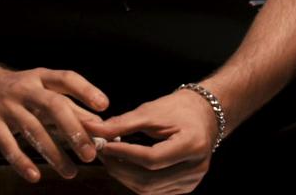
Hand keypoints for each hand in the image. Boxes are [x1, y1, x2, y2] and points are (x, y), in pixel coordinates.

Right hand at [0, 66, 109, 182]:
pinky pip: (7, 144)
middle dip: (74, 130)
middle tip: (90, 153)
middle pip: (54, 106)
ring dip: (54, 153)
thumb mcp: (42, 91)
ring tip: (70, 172)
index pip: (66, 79)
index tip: (104, 106)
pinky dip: (21, 161)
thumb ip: (70, 106)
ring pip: (33, 129)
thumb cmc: (18, 90)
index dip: (86, 90)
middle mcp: (25, 89)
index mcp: (41, 77)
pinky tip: (35, 175)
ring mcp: (7, 105)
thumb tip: (100, 125)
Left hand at [93, 87, 220, 193]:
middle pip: (148, 179)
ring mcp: (191, 182)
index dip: (125, 154)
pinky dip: (135, 180)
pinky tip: (125, 165)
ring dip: (124, 176)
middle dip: (119, 167)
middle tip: (102, 152)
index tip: (104, 145)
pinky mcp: (185, 188)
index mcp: (192, 145)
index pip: (152, 158)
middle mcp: (195, 168)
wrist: (204, 116)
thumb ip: (121, 124)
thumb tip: (91, 130)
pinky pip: (153, 191)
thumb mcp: (151, 112)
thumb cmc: (178, 109)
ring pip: (148, 189)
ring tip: (111, 157)